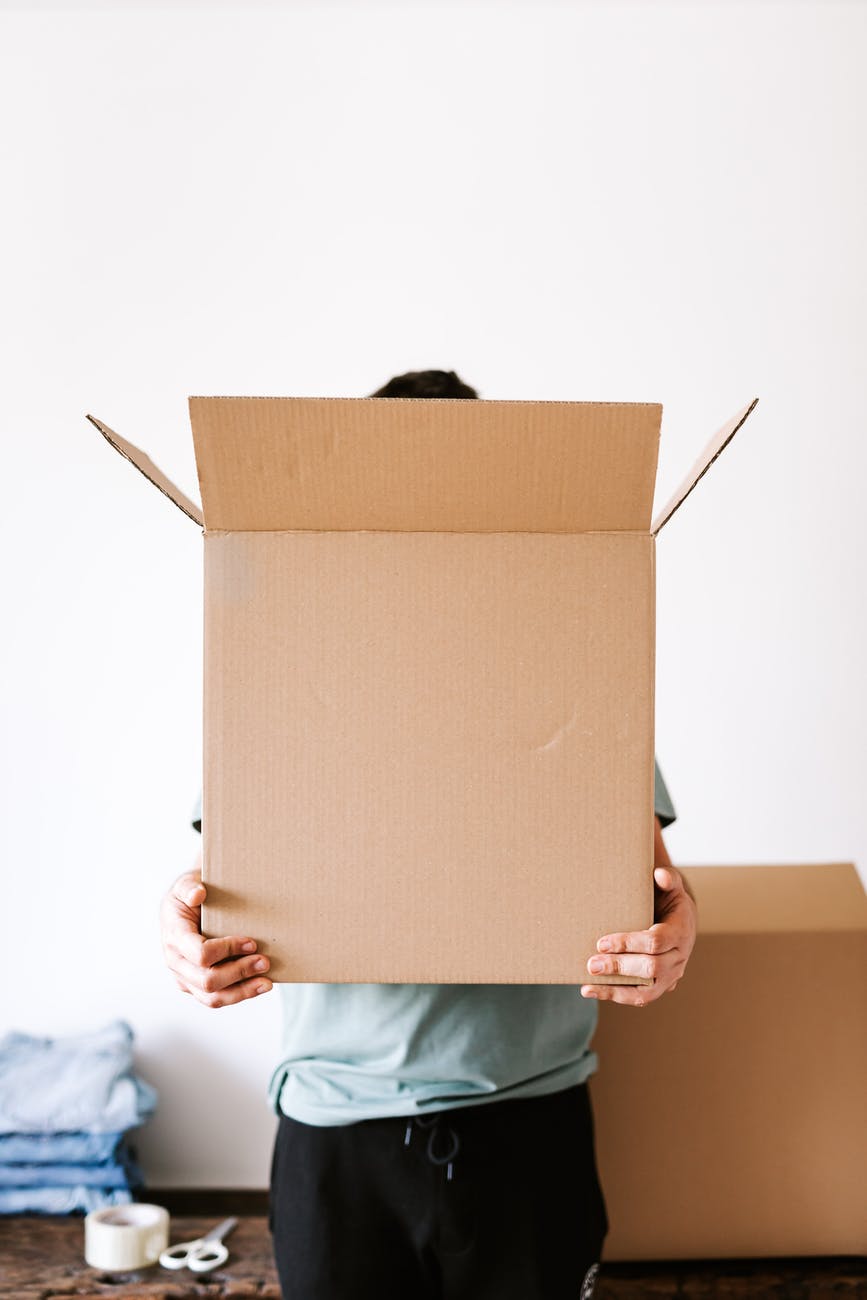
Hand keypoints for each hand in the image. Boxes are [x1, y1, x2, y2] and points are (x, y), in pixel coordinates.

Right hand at [160, 862, 272, 1007]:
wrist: (187, 905)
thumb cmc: (190, 893)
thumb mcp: (186, 883)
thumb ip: (189, 887)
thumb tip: (198, 895)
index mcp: (173, 936)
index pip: (200, 954)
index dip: (228, 950)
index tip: (252, 942)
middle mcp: (175, 962)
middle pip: (207, 980)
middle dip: (239, 972)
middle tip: (264, 961)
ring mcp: (184, 978)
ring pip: (212, 998)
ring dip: (243, 991)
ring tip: (266, 982)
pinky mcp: (195, 986)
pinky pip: (216, 999)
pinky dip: (239, 995)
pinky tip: (259, 986)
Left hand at [580, 865, 696, 1006]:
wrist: (680, 922)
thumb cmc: (669, 900)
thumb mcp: (671, 886)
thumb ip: (667, 879)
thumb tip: (659, 874)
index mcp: (681, 931)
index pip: (655, 942)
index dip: (628, 943)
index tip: (602, 942)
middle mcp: (679, 957)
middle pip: (651, 968)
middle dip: (619, 966)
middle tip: (592, 963)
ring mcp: (671, 976)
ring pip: (647, 990)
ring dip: (616, 988)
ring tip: (588, 984)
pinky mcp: (659, 986)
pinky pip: (640, 997)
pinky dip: (615, 996)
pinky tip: (590, 990)